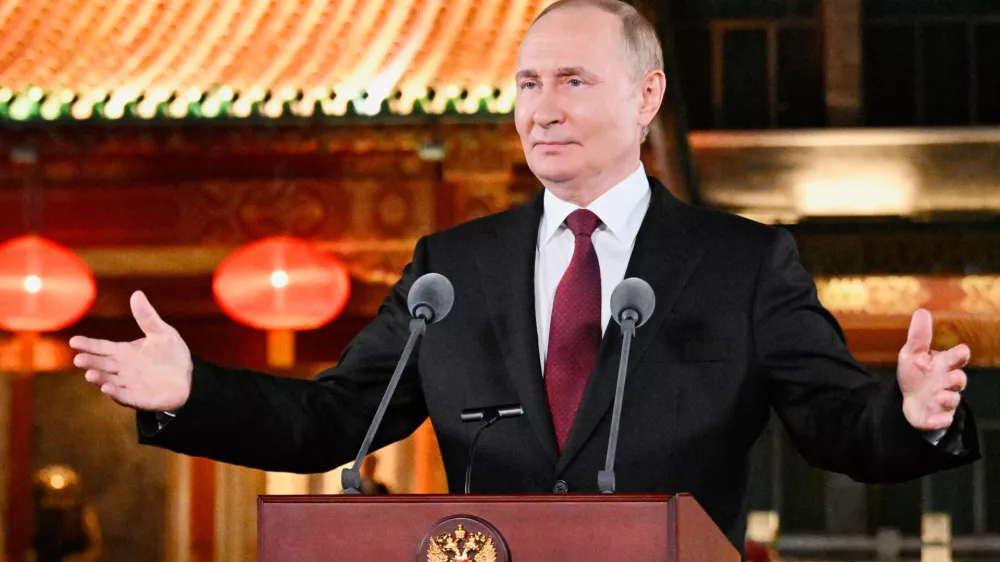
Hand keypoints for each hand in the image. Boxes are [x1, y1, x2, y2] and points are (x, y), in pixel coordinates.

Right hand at [70, 291, 192, 411]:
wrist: (189, 379)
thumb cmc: (172, 355)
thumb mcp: (162, 333)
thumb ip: (147, 317)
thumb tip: (137, 294)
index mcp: (124, 352)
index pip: (102, 347)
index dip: (88, 345)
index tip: (74, 341)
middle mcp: (122, 368)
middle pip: (102, 364)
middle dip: (90, 362)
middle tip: (79, 359)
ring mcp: (128, 384)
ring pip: (109, 381)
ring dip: (99, 378)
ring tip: (90, 374)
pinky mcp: (138, 398)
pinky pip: (124, 396)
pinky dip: (115, 393)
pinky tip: (107, 389)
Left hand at [898, 309, 968, 430]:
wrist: (907, 400)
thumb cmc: (915, 374)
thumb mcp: (912, 354)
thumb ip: (919, 337)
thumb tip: (922, 311)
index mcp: (943, 364)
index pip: (957, 357)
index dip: (959, 355)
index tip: (962, 352)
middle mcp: (947, 382)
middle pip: (958, 379)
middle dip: (957, 379)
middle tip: (951, 377)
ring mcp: (944, 400)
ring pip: (953, 400)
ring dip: (948, 398)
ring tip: (939, 396)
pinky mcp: (937, 416)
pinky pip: (943, 420)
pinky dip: (939, 420)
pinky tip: (933, 419)